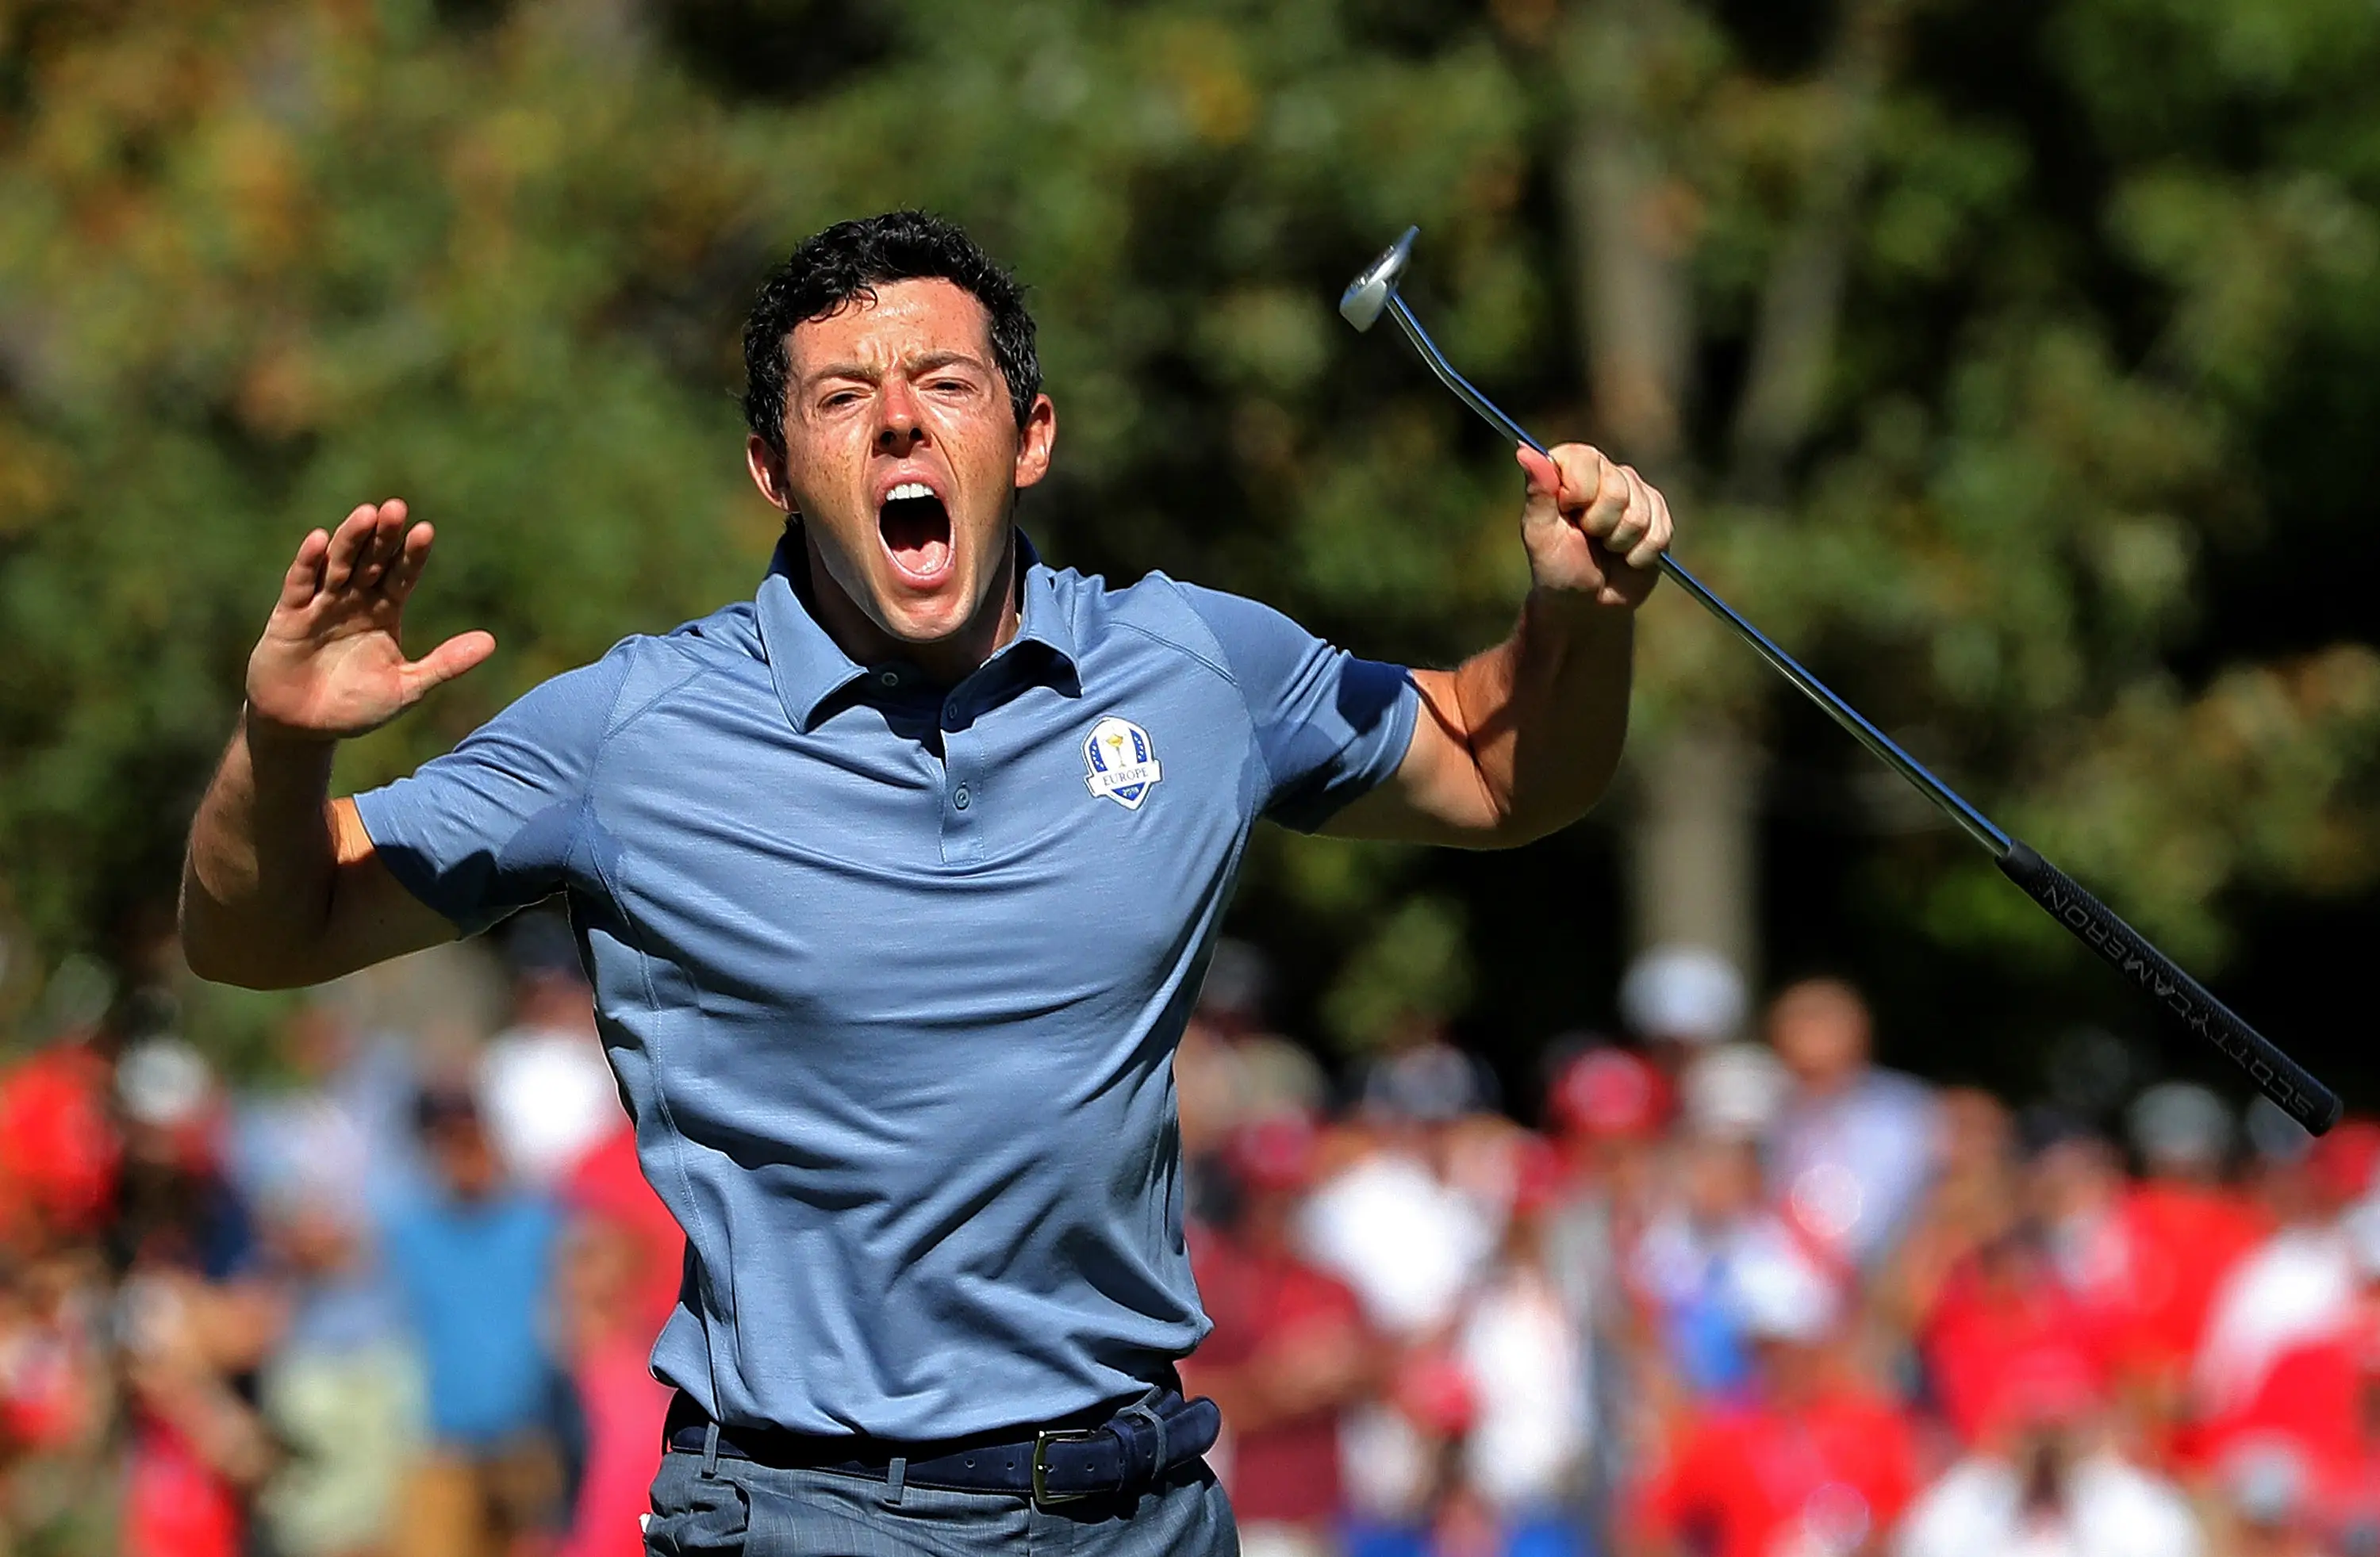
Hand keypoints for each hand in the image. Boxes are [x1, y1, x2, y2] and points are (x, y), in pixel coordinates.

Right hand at [244, 500, 493, 741]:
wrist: (305, 729)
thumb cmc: (356, 707)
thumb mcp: (407, 688)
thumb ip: (445, 664)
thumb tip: (492, 642)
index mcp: (384, 611)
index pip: (402, 575)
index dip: (412, 554)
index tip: (425, 530)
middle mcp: (353, 600)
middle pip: (371, 560)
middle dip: (384, 536)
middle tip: (396, 508)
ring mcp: (320, 605)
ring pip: (337, 564)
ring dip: (350, 539)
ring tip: (366, 514)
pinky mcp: (289, 617)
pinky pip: (299, 584)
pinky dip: (308, 562)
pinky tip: (318, 539)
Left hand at [1516, 443, 1671, 610]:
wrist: (1587, 602)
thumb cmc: (1556, 566)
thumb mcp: (1540, 533)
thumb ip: (1538, 493)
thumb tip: (1524, 451)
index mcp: (1572, 467)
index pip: (1584, 459)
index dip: (1577, 492)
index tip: (1567, 514)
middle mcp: (1606, 472)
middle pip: (1616, 490)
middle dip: (1599, 524)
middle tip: (1588, 536)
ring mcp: (1636, 492)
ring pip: (1639, 514)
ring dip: (1619, 542)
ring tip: (1606, 548)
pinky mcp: (1659, 515)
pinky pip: (1659, 533)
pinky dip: (1640, 554)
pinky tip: (1627, 556)